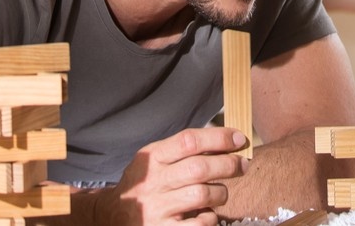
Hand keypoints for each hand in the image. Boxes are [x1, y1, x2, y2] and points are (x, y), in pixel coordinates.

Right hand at [92, 127, 248, 225]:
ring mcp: (156, 209)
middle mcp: (152, 182)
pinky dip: (210, 217)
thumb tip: (226, 140)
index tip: (238, 139)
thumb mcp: (153, 160)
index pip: (189, 141)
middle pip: (199, 168)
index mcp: (152, 158)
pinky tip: (206, 214)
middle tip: (242, 165)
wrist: (112, 217)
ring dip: (221, 193)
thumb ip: (181, 150)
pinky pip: (200, 223)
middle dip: (228, 164)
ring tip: (221, 192)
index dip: (218, 138)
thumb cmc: (144, 184)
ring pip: (202, 195)